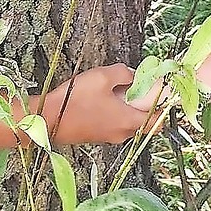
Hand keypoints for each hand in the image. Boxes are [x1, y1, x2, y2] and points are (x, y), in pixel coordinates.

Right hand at [38, 63, 153, 145]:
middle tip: (135, 88)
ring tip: (115, 91)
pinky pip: (114, 125)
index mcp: (129, 121)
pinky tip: (102, 99)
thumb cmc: (75, 100)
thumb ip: (123, 73)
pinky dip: (115, 113)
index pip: (158, 121)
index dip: (162, 106)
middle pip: (144, 122)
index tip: (157, 91)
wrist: (48, 119)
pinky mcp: (97, 136)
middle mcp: (122, 133)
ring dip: (127, 109)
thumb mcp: (102, 77)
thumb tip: (132, 76)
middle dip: (143, 105)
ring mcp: (109, 137)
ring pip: (128, 123)